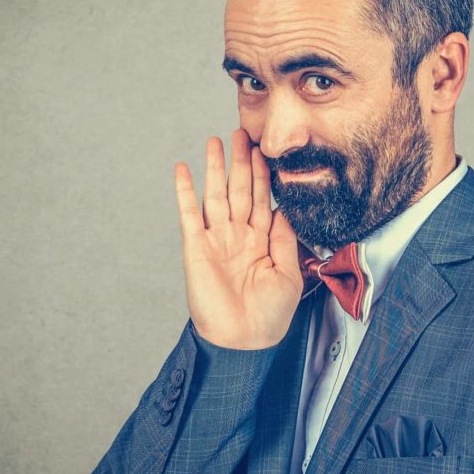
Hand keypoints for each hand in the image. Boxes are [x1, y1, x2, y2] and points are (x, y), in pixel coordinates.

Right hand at [174, 129, 302, 348]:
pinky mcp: (196, 248)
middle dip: (242, 162)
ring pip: (216, 195)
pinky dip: (185, 191)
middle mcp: (239, 236)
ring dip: (216, 168)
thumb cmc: (270, 315)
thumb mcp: (289, 273)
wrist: (244, 340)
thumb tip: (286, 209)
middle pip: (240, 190)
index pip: (264, 199)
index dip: (265, 175)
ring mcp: (216, 239)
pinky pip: (189, 214)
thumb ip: (286, 240)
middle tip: (242, 133)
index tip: (265, 150)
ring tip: (216, 141)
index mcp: (262, 241)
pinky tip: (184, 169)